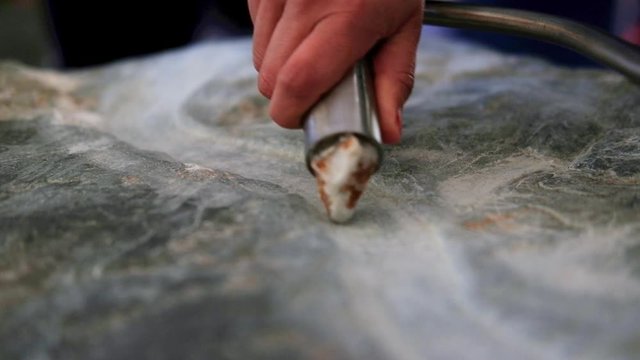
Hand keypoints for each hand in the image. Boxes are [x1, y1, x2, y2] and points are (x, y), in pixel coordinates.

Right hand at [248, 0, 422, 142]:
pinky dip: (272, 38)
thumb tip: (387, 132)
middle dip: (287, 95)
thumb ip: (394, 79)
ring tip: (312, 48)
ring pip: (258, 56)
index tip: (305, 119)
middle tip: (317, 86)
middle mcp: (303, 0)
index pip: (297, 82)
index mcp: (346, 17)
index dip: (292, 112)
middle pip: (269, 78)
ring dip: (279, 67)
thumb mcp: (404, 24)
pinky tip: (300, 22)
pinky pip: (254, 27)